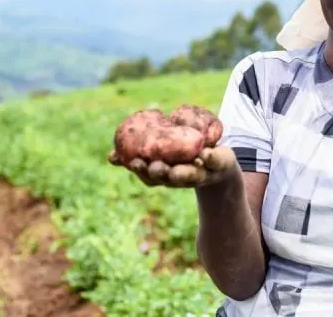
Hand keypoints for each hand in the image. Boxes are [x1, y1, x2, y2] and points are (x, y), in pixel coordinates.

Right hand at [107, 103, 235, 188]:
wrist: (221, 165)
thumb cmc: (186, 157)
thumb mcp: (163, 153)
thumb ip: (141, 152)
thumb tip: (111, 157)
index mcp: (167, 175)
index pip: (150, 176)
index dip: (141, 170)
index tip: (132, 162)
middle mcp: (183, 177)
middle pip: (168, 179)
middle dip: (159, 173)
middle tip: (152, 165)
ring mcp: (203, 173)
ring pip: (191, 176)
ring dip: (182, 173)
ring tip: (174, 169)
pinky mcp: (220, 165)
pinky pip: (215, 162)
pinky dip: (210, 159)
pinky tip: (204, 154)